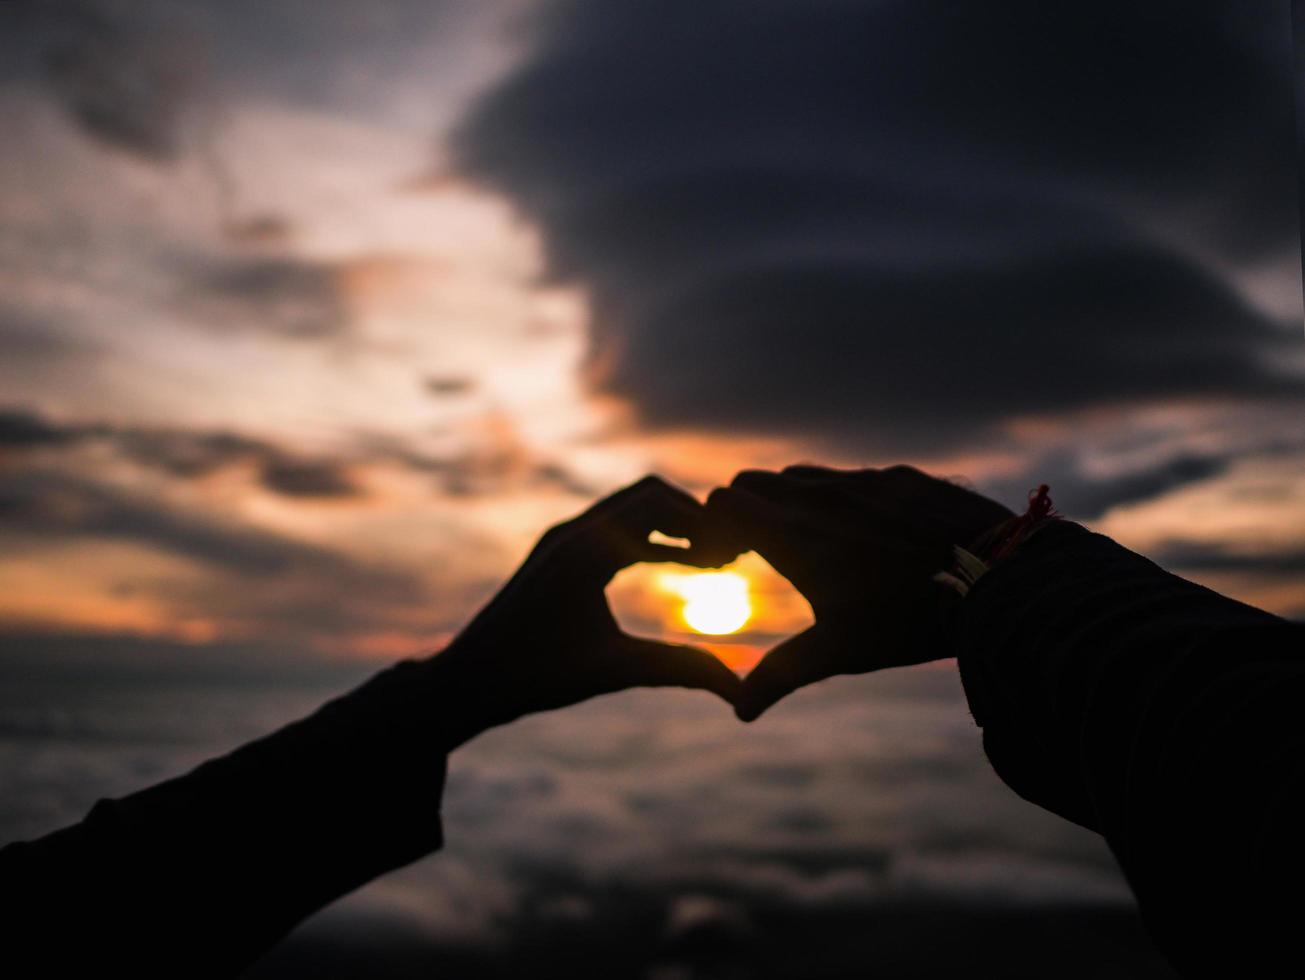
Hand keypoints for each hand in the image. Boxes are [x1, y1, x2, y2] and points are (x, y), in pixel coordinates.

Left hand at [431, 475, 740, 745]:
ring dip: (671, 526)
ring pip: (630, 509)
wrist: (466, 681)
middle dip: (693, 518)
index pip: (657, 504)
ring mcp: (561, 540)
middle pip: (648, 495)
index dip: (704, 523)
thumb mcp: (612, 671)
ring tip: (712, 560)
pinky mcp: (557, 553)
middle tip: (730, 554)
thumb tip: (739, 691)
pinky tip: (675, 566)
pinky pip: (613, 527)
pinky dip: (648, 538)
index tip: (737, 555)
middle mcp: (572, 532)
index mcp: (584, 549)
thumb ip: (679, 670)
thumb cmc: (532, 677)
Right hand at [702, 465, 1013, 720]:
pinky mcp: (900, 478)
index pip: (724, 503)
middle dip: (744, 512)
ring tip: (813, 546)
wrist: (996, 578)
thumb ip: (781, 674)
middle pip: (753, 483)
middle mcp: (820, 496)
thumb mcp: (839, 651)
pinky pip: (852, 479)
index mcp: (793, 533)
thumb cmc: (908, 619)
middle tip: (757, 553)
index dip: (714, 529)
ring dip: (790, 503)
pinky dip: (841, 500)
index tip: (727, 561)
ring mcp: (862, 481)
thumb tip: (739, 711)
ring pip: (802, 477)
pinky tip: (869, 538)